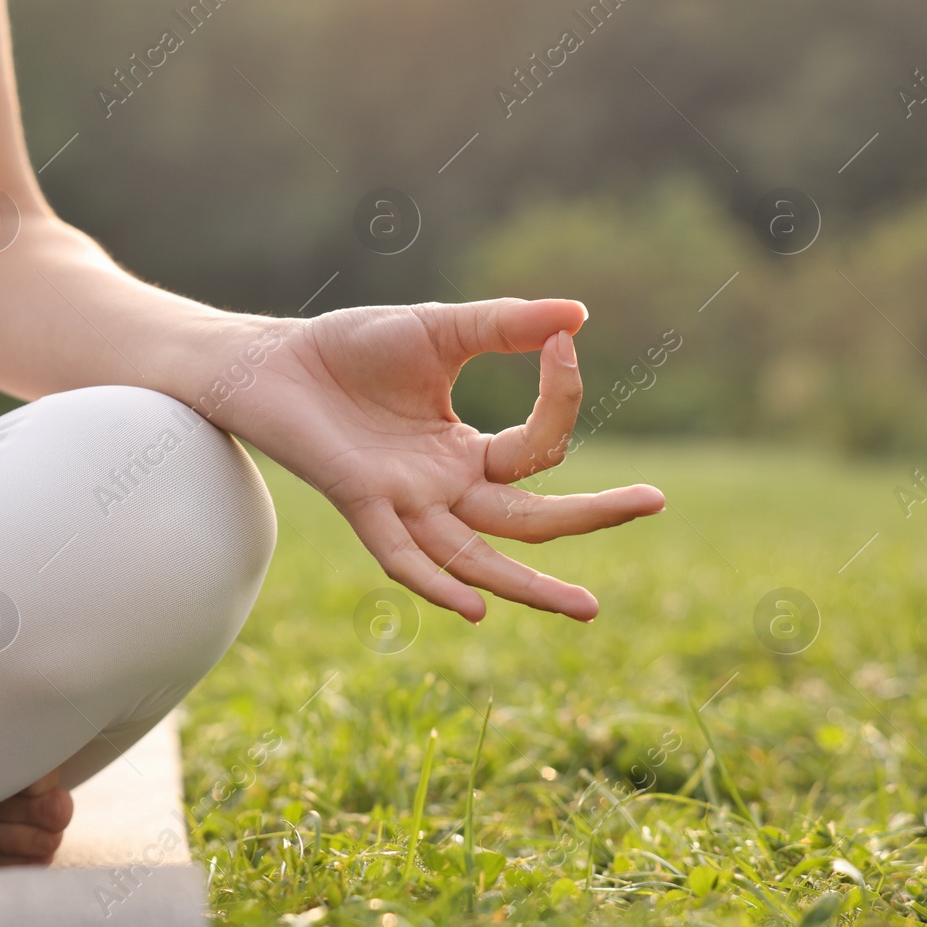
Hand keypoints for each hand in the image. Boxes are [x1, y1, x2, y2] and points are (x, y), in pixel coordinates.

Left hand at [228, 298, 665, 623]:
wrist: (271, 360)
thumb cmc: (350, 349)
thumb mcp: (440, 330)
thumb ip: (505, 327)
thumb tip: (579, 317)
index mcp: (464, 452)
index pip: (537, 449)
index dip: (561, 400)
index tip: (565, 346)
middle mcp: (442, 488)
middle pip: (528, 519)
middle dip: (591, 515)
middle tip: (654, 502)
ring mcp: (404, 502)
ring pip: (477, 555)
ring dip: (529, 583)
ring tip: (587, 608)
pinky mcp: (360, 502)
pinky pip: (402, 554)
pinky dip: (435, 582)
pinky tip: (473, 607)